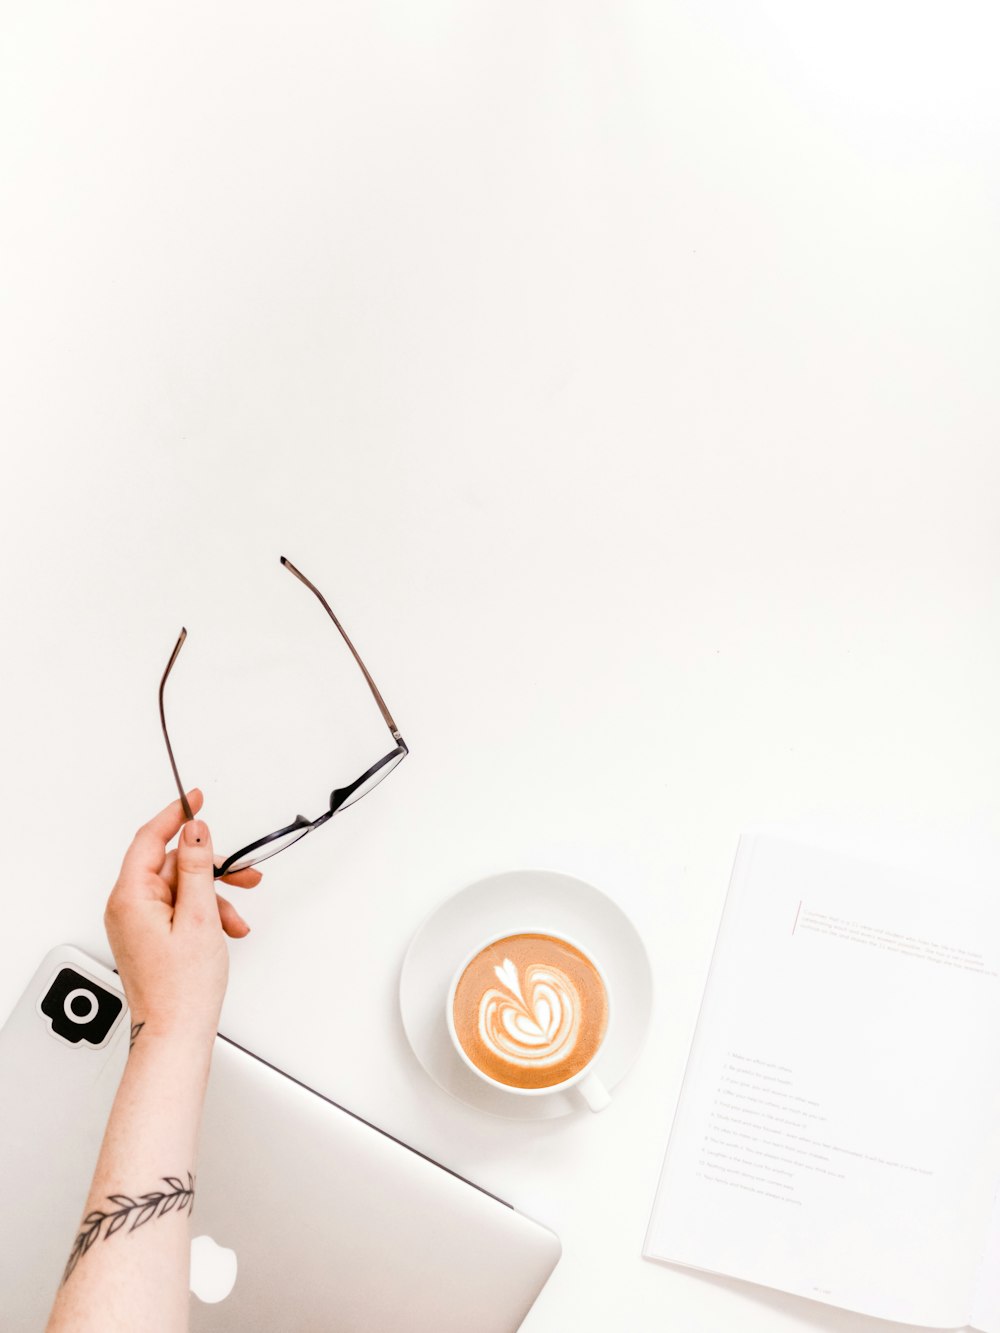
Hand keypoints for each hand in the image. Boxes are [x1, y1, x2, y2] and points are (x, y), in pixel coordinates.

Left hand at [104, 789, 260, 1044]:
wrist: (176, 1033)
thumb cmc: (183, 988)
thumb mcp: (199, 916)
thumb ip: (198, 868)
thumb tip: (195, 832)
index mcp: (131, 897)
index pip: (150, 839)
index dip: (175, 815)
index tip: (195, 798)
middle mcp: (128, 907)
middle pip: (173, 865)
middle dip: (212, 869)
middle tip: (244, 873)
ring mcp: (137, 923)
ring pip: (181, 888)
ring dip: (214, 897)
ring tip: (236, 919)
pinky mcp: (149, 936)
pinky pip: (178, 909)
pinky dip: (205, 914)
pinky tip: (225, 930)